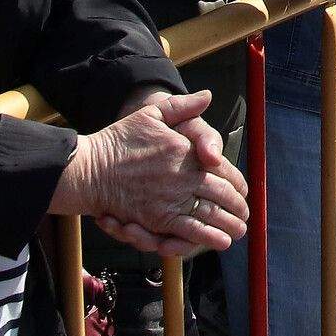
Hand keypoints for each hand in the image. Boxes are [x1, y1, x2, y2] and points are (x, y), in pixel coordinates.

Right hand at [51, 91, 248, 254]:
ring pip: (209, 215)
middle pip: (221, 195)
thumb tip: (207, 96)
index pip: (222, 169)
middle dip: (237, 207)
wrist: (90, 168)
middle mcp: (182, 177)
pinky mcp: (157, 219)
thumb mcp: (153, 114)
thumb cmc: (121, 139)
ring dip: (229, 224)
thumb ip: (182, 107)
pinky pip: (189, 230)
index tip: (243, 190)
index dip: (237, 182)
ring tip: (238, 231)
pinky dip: (208, 236)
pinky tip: (220, 240)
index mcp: (185, 152)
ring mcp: (170, 199)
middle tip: (245, 214)